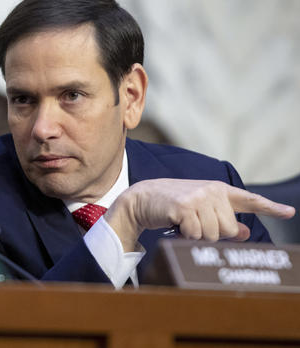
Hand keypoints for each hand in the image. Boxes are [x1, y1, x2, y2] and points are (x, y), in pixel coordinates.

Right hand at [104, 179, 295, 251]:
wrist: (141, 198)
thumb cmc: (171, 206)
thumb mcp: (199, 209)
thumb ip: (223, 219)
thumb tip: (244, 233)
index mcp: (219, 190)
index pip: (249, 199)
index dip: (271, 207)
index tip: (289, 212)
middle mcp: (212, 191)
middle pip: (229, 230)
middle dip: (212, 234)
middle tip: (193, 225)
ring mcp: (198, 197)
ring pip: (213, 235)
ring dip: (196, 237)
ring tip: (184, 224)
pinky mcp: (184, 206)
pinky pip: (195, 235)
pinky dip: (185, 236)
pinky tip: (176, 225)